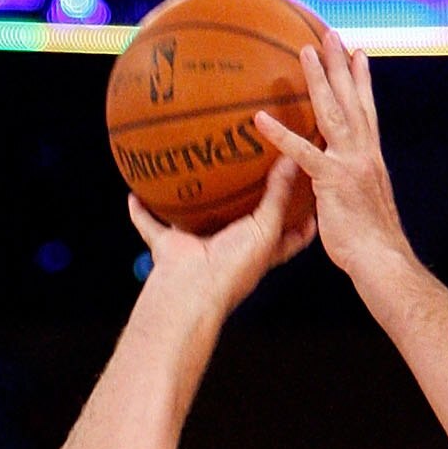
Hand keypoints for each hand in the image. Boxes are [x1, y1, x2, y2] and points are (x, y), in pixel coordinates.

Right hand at [126, 159, 314, 320]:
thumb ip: (278, 195)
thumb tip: (291, 158)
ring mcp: (198, 249)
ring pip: (196, 223)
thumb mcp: (266, 228)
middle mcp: (228, 251)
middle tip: (255, 174)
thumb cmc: (235, 266)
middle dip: (247, 207)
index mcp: (258, 253)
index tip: (312, 201)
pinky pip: (150, 226)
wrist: (193, 290)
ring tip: (195, 173)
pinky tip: (135, 192)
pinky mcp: (169, 248)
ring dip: (193, 205)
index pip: (288, 238)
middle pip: (241, 227)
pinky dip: (141, 212)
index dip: (302, 223)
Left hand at [255, 30, 413, 294]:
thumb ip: (349, 188)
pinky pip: (302, 152)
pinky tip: (261, 119)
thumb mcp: (363, 208)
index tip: (358, 54)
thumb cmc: (371, 244)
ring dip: (319, 79)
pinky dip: (280, 134)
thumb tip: (334, 187)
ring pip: (332, 112)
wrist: (381, 260)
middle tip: (331, 35)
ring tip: (305, 50)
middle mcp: (364, 153)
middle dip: (341, 65)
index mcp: (371, 158)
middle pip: (352, 100)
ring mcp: (349, 163)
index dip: (362, 82)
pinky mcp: (332, 180)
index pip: (366, 111)